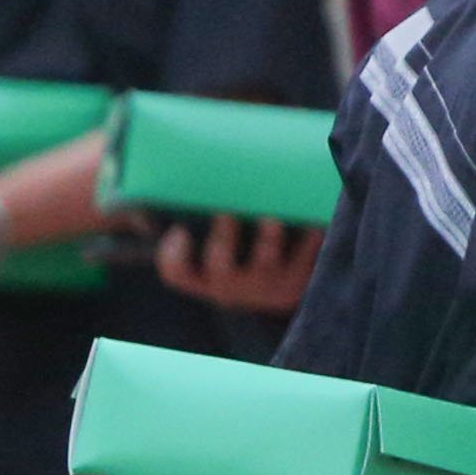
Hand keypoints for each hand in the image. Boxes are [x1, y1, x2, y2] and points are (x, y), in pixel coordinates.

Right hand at [153, 214, 320, 314]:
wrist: (277, 291)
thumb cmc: (235, 255)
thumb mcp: (212, 250)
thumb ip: (191, 223)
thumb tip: (164, 183)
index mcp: (203, 278)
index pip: (178, 273)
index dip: (174, 256)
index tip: (179, 231)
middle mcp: (231, 286)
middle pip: (220, 267)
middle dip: (223, 238)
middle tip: (225, 211)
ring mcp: (265, 286)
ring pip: (264, 262)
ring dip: (267, 239)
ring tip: (272, 217)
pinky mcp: (298, 281)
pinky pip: (304, 259)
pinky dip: (309, 238)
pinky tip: (311, 216)